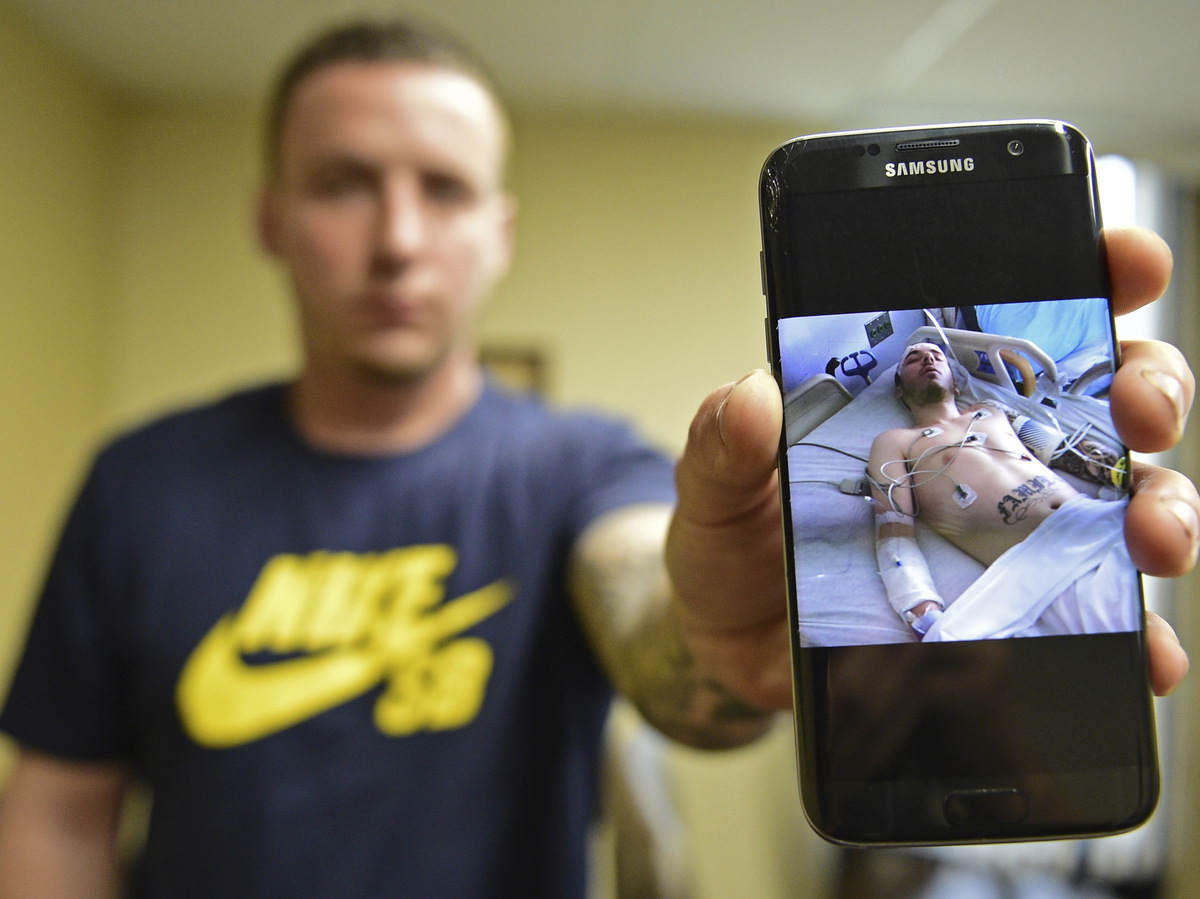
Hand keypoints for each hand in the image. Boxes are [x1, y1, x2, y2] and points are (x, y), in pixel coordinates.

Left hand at [667, 226, 1195, 707]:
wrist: (732, 642)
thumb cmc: (732, 545)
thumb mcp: (716, 484)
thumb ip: (725, 440)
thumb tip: (751, 396)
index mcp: (918, 402)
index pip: (1015, 319)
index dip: (1088, 276)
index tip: (1127, 262)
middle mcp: (979, 457)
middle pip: (1098, 401)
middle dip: (1146, 387)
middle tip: (1138, 409)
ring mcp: (1004, 534)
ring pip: (1121, 499)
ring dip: (1163, 506)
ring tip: (1152, 537)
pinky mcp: (1009, 610)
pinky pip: (1090, 612)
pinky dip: (1135, 629)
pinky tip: (1145, 646)